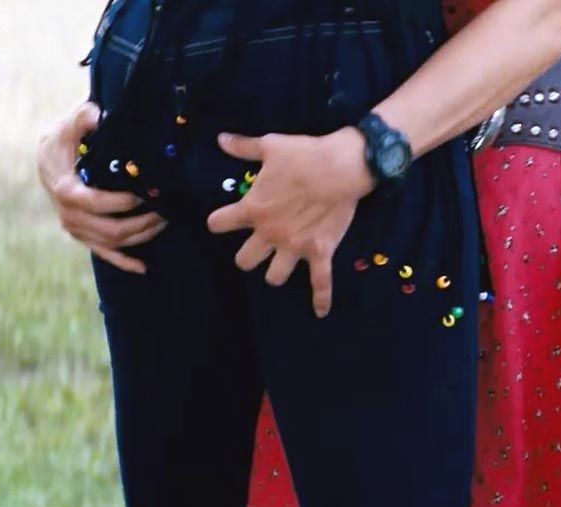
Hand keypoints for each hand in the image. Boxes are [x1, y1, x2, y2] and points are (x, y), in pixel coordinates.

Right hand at [36, 102, 167, 273]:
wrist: (48, 159)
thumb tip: (96, 115)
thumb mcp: (70, 125)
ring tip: (165, 221)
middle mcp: (69, 215)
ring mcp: (76, 229)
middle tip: (166, 210)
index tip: (147, 193)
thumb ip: (82, 118)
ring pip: (112, 243)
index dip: (124, 202)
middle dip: (142, 222)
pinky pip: (104, 254)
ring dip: (141, 236)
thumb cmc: (63, 140)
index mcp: (66, 190)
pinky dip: (124, 262)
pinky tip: (143, 267)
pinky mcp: (83, 236)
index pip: (97, 203)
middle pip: (111, 230)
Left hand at [207, 128, 375, 317]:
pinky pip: (320, 283)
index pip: (219, 224)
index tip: (222, 221)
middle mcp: (270, 233)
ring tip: (279, 264)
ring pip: (274, 276)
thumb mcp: (270, 146)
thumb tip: (220, 139)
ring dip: (274, 271)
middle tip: (256, 245)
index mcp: (253, 209)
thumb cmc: (305, 154)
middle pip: (244, 260)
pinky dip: (321, 298)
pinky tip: (320, 312)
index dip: (218, 222)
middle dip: (247, 255)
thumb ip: (243, 147)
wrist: (342, 165)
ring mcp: (294, 246)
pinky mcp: (319, 252)